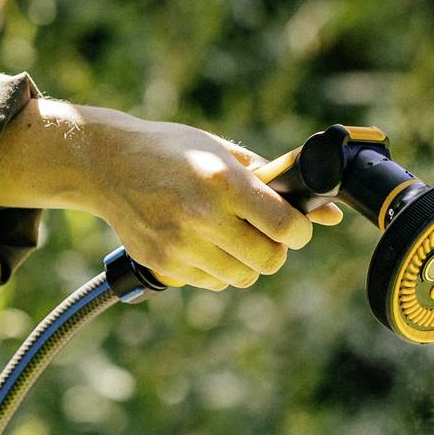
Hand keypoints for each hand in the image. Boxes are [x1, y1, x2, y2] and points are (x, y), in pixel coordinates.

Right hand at [0, 97, 342, 290]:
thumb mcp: (222, 152)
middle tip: (264, 232)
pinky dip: (215, 269)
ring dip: (245, 261)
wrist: (105, 164)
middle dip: (275, 249)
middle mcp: (203, 217)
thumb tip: (329, 213)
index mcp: (224, 182)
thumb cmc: (173, 151)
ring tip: (228, 234)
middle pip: (270, 261)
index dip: (300, 231)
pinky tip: (200, 241)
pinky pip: (211, 283)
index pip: (287, 228)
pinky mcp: (163, 265)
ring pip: (242, 278)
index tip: (295, 225)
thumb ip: (274, 182)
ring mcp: (181, 246)